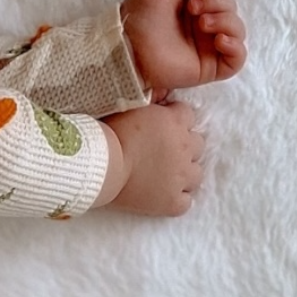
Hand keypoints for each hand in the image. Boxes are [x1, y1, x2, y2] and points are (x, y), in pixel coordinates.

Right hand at [98, 101, 202, 215]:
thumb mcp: (128, 106)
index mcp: (175, 121)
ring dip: (184, 172)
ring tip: (163, 174)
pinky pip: (186, 201)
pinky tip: (161, 194)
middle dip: (183, 146)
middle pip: (197, 144)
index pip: (188, 115)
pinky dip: (176, 198)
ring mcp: (182, 177)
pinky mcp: (173, 201)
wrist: (99, 167)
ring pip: (196, 173)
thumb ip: (148, 101)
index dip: (174, 120)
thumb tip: (159, 95)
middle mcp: (185, 148)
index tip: (160, 125)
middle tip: (161, 151)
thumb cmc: (107, 134)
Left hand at [121, 0, 245, 94]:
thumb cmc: (138, 18)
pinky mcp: (211, 66)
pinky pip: (238, 58)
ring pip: (238, 29)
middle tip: (192, 8)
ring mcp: (209, 44)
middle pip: (230, 4)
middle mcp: (204, 21)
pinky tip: (218, 41)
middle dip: (216, 2)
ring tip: (202, 24)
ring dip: (225, 21)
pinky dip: (235, 47)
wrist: (129, 48)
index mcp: (194, 0)